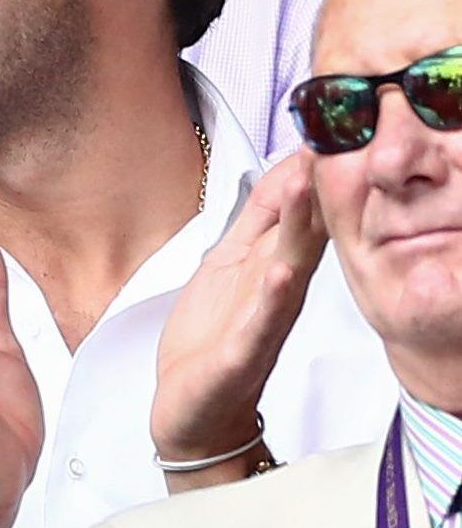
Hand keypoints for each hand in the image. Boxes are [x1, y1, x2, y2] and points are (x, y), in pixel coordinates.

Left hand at [152, 150, 321, 473]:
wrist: (194, 407)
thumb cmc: (214, 334)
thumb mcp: (232, 261)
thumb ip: (261, 218)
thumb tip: (290, 167)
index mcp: (273, 262)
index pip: (296, 206)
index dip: (309, 164)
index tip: (326, 119)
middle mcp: (277, 288)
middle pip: (304, 231)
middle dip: (317, 187)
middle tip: (334, 140)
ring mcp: (263, 319)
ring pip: (289, 268)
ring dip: (299, 230)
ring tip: (308, 188)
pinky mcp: (242, 352)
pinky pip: (262, 321)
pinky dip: (271, 296)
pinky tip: (281, 272)